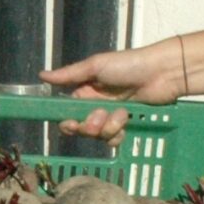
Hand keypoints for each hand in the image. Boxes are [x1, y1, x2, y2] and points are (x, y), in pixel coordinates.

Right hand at [41, 41, 186, 140]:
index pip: (67, 112)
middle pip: (81, 127)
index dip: (67, 121)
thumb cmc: (128, 65)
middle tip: (99, 117)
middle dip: (89, 126)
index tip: (71, 123)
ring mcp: (111, 116)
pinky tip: (127, 119)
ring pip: (98, 135)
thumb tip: (41, 75)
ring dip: (108, 127)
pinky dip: (119, 132)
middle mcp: (95, 105)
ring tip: (122, 113)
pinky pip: (114, 138)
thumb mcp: (96, 66)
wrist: (162, 73)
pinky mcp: (127, 124)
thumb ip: (69, 75)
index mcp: (85, 90)